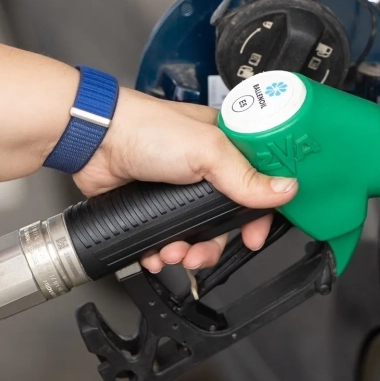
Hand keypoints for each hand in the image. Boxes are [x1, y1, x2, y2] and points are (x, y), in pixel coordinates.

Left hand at [72, 88, 296, 271]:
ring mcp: (179, 189)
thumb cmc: (146, 128)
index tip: (255, 234)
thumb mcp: (207, 151)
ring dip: (187, 250)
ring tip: (173, 252)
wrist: (93, 142)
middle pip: (227, 218)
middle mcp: (206, 167)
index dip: (261, 212)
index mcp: (227, 145)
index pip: (260, 183)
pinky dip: (162, 251)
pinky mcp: (153, 206)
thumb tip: (286, 190)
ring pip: (197, 233)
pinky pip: (167, 237)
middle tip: (204, 251)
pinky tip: (155, 252)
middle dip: (216, 242)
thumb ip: (246, 176)